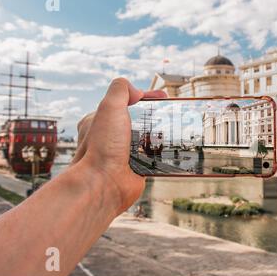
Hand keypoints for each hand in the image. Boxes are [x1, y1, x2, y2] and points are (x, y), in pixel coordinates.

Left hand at [72, 78, 166, 213]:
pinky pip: (152, 157)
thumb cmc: (102, 147)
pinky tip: (174, 147)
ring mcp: (123, 153)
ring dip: (160, 133)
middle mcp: (110, 137)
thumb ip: (120, 90)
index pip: (124, 103)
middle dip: (155, 114)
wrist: (103, 185)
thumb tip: (135, 91)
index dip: (144, 97)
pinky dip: (163, 152)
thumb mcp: (109, 107)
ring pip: (146, 138)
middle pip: (137, 120)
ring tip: (177, 128)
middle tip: (172, 112)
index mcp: (99, 120)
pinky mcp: (136, 168)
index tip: (162, 96)